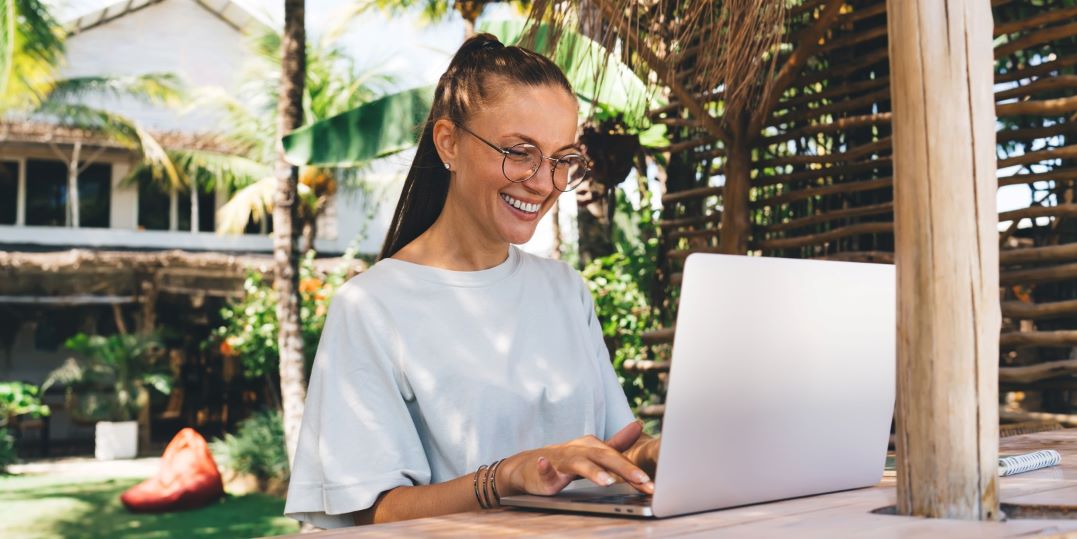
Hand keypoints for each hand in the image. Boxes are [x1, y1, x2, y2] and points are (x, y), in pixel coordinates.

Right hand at [497, 422, 654, 497]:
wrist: (530, 465)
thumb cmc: (566, 460)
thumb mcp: (594, 452)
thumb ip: (617, 443)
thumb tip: (638, 426)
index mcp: (593, 446)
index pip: (619, 458)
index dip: (636, 471)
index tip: (652, 484)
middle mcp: (580, 449)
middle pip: (604, 458)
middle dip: (624, 469)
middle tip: (642, 480)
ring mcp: (561, 459)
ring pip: (578, 464)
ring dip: (593, 471)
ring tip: (607, 481)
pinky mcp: (542, 469)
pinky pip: (543, 468)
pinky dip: (544, 467)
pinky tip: (544, 465)